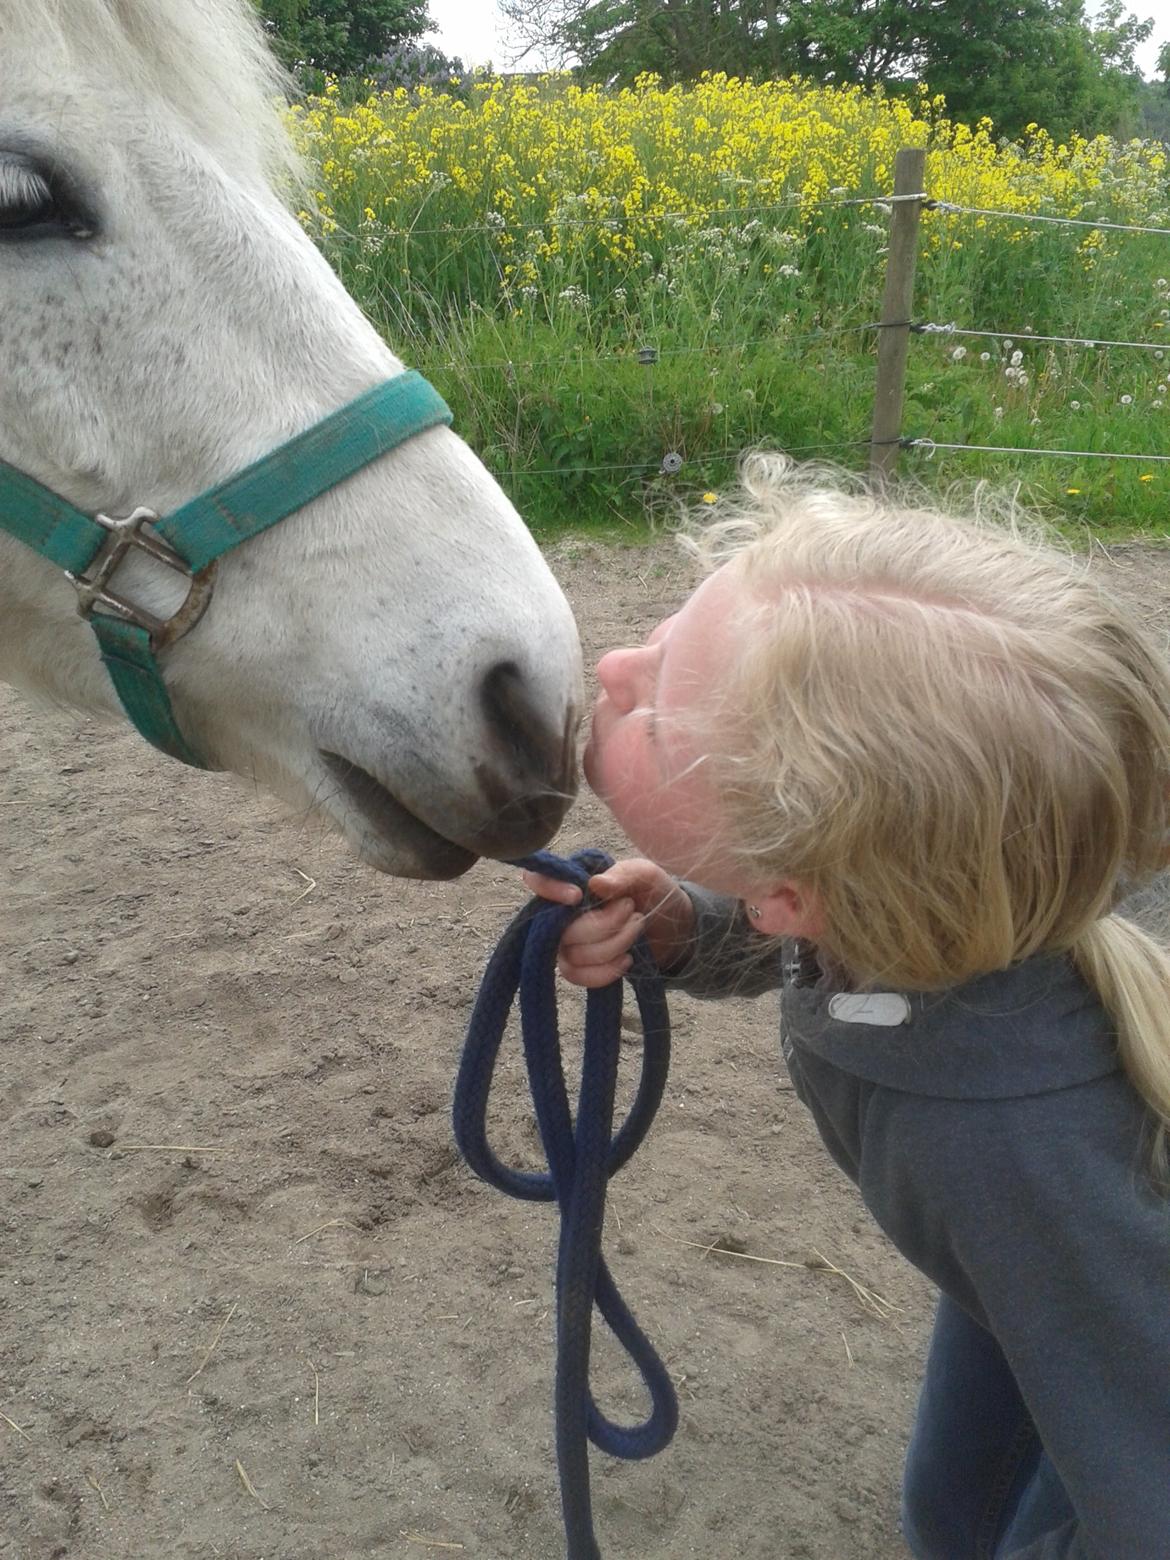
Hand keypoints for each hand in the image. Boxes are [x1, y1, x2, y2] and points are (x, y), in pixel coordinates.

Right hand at [520, 858, 695, 987]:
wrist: (672, 927)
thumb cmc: (652, 892)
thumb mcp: (645, 874)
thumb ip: (622, 875)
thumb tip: (594, 883)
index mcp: (572, 881)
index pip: (536, 879)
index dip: (548, 889)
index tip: (577, 896)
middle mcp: (561, 912)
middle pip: (561, 929)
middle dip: (604, 925)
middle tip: (632, 910)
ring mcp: (566, 942)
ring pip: (572, 955)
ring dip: (613, 945)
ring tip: (636, 928)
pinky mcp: (578, 967)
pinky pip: (577, 977)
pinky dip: (605, 972)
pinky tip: (627, 960)